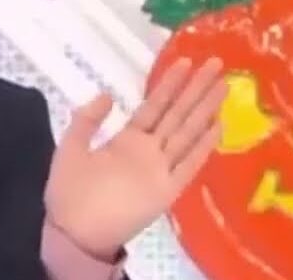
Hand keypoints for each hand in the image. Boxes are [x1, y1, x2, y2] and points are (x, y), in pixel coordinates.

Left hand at [44, 57, 226, 260]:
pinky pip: (189, 164)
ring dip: (205, 109)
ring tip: (224, 85)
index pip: (154, 106)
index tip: (186, 61)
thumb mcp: (71, 147)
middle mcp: (148, 151)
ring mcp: (160, 169)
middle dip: (196, 88)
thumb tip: (106, 95)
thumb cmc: (68, 191)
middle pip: (177, 114)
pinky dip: (204, 146)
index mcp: (126, 140)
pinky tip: (218, 125)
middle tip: (216, 63)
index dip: (170, 84)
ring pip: (187, 132)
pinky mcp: (167, 190)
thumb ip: (87, 121)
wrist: (73, 230)